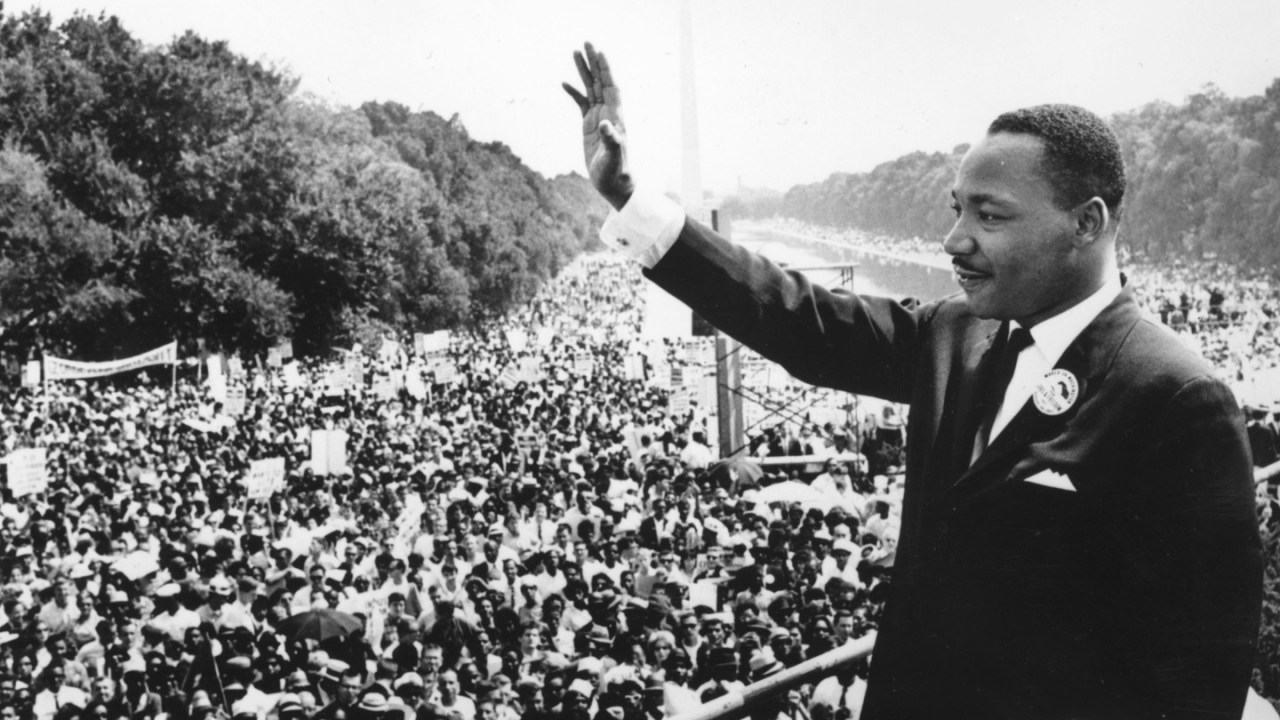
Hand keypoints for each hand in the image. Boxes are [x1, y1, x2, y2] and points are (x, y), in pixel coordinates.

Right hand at [563, 42, 634, 209]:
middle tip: (586, 42)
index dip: (606, 69)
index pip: (611, 86)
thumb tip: (605, 125)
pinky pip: (581, 103)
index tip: (599, 52)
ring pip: (590, 88)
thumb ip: (611, 140)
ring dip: (583, 71)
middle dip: (593, 62)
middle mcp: (608, 113)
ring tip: (574, 52)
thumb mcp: (613, 157)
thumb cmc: (616, 172)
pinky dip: (574, 92)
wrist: (614, 183)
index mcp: (615, 116)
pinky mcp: (589, 126)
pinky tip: (564, 83)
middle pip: (600, 81)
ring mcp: (598, 117)